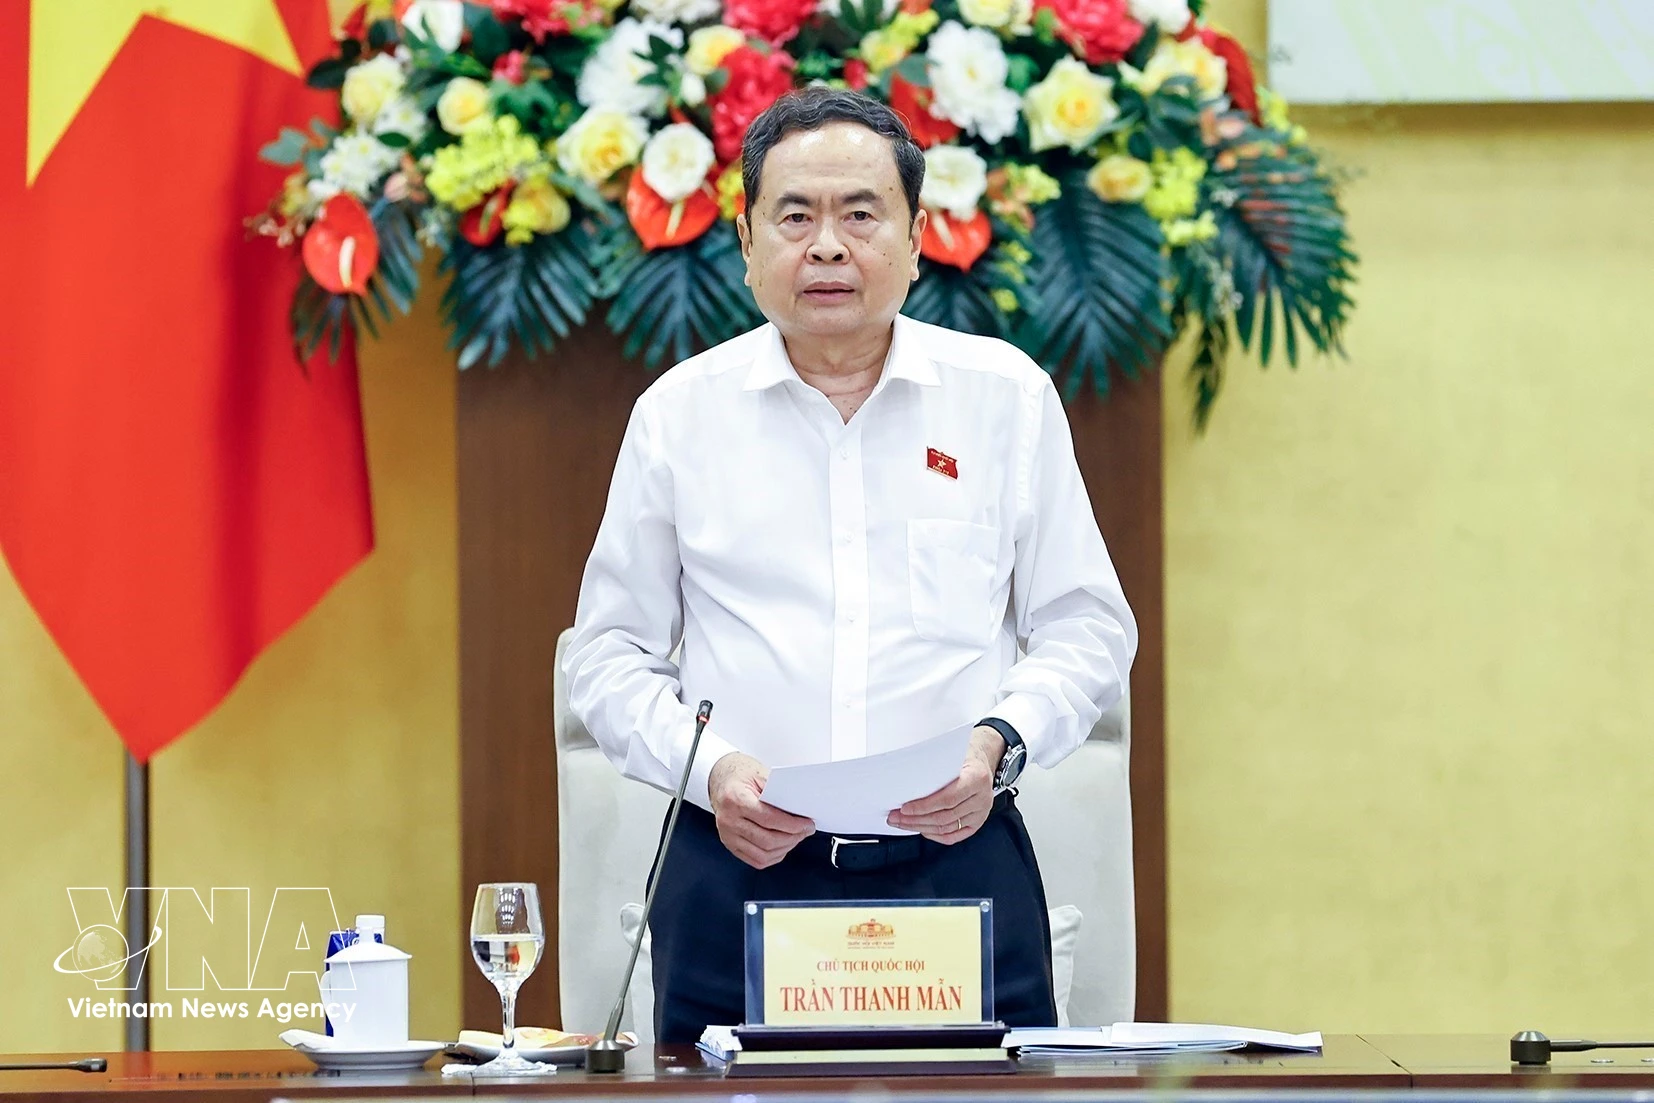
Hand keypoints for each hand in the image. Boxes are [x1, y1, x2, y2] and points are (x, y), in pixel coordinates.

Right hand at [707, 752, 815, 868]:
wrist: (721, 780)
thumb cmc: (740, 775)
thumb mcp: (760, 774)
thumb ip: (779, 793)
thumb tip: (800, 810)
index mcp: (735, 799)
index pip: (769, 819)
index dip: (792, 825)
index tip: (807, 824)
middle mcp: (729, 820)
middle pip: (767, 840)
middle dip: (792, 837)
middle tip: (805, 831)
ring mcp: (727, 835)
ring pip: (763, 854)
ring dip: (785, 848)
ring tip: (796, 838)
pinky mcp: (730, 845)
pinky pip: (756, 860)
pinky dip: (773, 856)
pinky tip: (782, 846)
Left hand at [886, 725, 1004, 843]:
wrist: (982, 761)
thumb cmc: (966, 755)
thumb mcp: (954, 752)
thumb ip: (937, 764)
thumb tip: (907, 772)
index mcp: (977, 777)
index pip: (947, 798)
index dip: (924, 806)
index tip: (905, 808)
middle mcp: (982, 798)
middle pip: (945, 816)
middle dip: (916, 819)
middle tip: (896, 817)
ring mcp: (981, 812)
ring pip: (947, 828)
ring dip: (921, 828)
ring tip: (903, 823)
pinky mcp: (977, 822)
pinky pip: (954, 836)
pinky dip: (935, 835)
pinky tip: (922, 830)